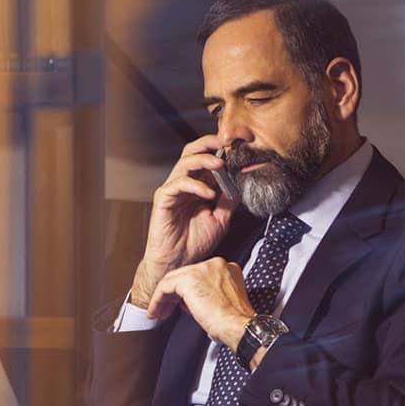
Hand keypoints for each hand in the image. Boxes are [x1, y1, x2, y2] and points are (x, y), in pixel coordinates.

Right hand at [130, 135, 237, 306]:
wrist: (179, 262)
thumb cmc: (195, 242)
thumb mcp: (221, 220)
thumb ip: (229, 201)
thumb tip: (241, 184)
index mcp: (197, 186)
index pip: (207, 160)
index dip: (221, 153)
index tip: (238, 150)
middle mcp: (184, 184)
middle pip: (192, 153)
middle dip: (208, 144)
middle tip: (225, 143)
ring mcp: (173, 189)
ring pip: (185, 163)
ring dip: (204, 160)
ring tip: (220, 164)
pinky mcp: (163, 198)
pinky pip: (178, 184)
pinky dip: (195, 185)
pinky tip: (208, 193)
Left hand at [146, 257, 253, 351]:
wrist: (238, 325)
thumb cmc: (234, 320)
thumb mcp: (226, 300)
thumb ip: (211, 292)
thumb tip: (193, 300)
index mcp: (225, 267)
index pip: (198, 275)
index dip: (188, 291)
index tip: (182, 304)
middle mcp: (214, 264)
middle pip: (185, 275)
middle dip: (173, 294)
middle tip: (166, 308)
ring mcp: (201, 269)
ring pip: (174, 279)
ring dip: (163, 297)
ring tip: (159, 312)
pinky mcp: (189, 279)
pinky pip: (165, 286)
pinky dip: (157, 299)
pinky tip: (155, 311)